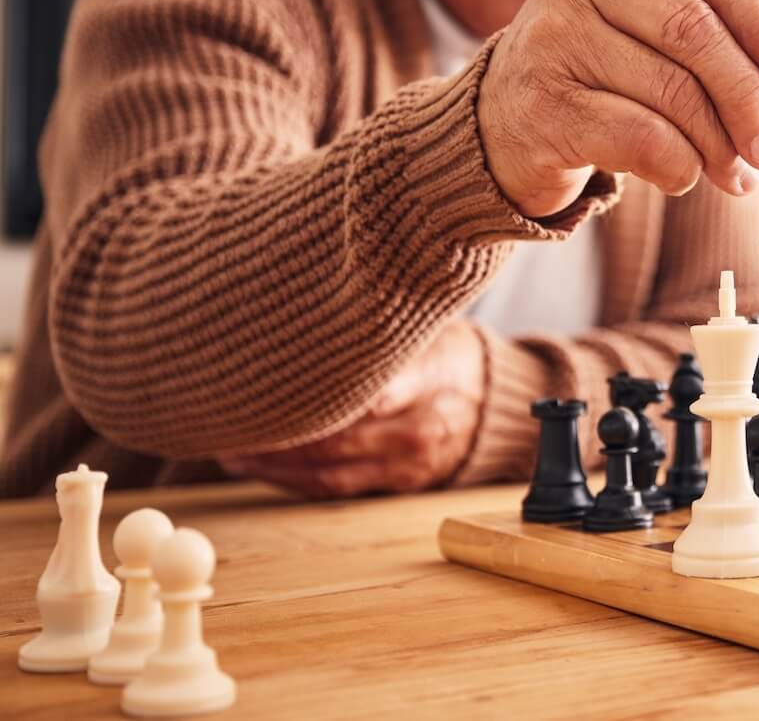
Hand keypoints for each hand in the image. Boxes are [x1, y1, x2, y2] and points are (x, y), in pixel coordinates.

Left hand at [220, 320, 485, 496]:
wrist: (494, 400)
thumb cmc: (446, 349)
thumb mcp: (430, 326)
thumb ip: (383, 326)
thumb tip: (313, 304)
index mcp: (434, 376)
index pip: (377, 390)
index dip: (324, 398)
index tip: (271, 389)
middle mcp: (423, 425)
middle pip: (340, 437)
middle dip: (280, 435)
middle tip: (230, 422)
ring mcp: (411, 462)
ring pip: (330, 471)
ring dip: (275, 464)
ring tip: (229, 450)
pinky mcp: (398, 484)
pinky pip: (336, 487)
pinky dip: (292, 479)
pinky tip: (256, 466)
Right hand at [479, 0, 758, 217]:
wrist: (505, 126)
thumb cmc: (604, 82)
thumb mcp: (668, 48)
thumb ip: (740, 50)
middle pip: (695, 30)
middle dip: (750, 95)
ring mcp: (553, 37)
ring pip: (670, 88)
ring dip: (719, 143)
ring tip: (735, 174)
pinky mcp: (542, 102)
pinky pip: (638, 136)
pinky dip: (678, 164)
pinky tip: (682, 176)